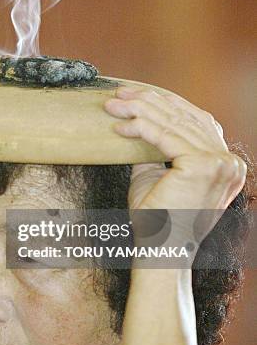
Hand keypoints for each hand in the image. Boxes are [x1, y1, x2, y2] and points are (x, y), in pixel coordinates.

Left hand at [104, 86, 246, 249]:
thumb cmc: (157, 219)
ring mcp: (220, 163)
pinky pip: (164, 137)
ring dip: (138, 110)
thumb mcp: (157, 175)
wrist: (160, 250)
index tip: (135, 96)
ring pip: (172, 124)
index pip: (195, 121)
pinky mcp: (202, 166)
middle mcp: (230, 162)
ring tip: (113, 105)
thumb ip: (155, 150)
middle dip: (148, 102)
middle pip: (184, 118)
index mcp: (226, 164)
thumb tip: (137, 122)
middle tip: (119, 94)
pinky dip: (139, 127)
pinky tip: (120, 126)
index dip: (165, 104)